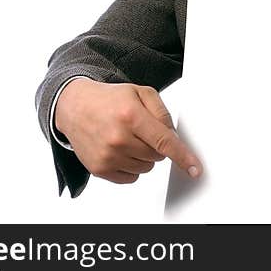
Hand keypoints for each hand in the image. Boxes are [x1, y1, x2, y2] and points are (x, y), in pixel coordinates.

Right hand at [54, 78, 201, 183]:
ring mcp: (107, 156)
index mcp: (131, 115)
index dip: (182, 156)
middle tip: (141, 130)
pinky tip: (120, 149)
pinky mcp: (99, 169)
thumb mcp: (140, 93)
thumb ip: (162, 113)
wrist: (75, 107)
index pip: (164, 142)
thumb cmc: (109, 100)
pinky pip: (131, 178)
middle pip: (157, 156)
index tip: (195, 169)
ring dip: (143, 156)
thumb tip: (174, 136)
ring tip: (128, 137)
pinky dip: (131, 166)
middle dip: (156, 145)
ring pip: (146, 168)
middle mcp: (118, 138)